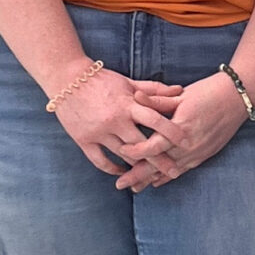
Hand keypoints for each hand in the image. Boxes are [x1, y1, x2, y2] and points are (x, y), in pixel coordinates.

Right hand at [51, 67, 185, 174]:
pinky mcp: (84, 140)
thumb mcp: (129, 82)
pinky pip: (100, 161)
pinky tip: (123, 171)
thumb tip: (180, 90)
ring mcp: (98, 132)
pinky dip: (113, 168)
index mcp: (128, 104)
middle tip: (175, 171)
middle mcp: (115, 120)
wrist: (67, 78)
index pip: (155, 120)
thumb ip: (154, 90)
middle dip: (160, 159)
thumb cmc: (102, 79)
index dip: (172, 132)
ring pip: (123, 155)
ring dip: (138, 166)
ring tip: (152, 175)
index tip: (187, 142)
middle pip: (142, 144)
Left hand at [116, 71, 249, 191]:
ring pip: (170, 171)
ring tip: (135, 188)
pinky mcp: (204, 155)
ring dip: (151, 180)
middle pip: (158, 166)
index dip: (134, 151)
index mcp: (180, 128)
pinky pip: (183, 170)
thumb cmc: (209, 92)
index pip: (152, 146)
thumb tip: (134, 96)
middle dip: (137, 176)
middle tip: (120, 184)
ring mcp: (197, 152)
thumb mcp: (181, 96)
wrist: (237, 98)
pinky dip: (168, 177)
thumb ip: (157, 100)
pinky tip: (158, 182)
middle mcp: (188, 145)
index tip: (121, 151)